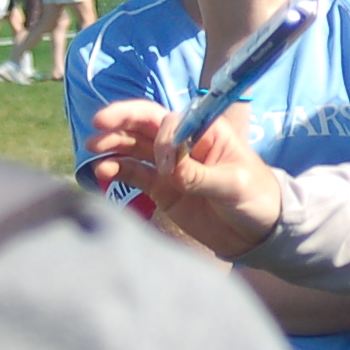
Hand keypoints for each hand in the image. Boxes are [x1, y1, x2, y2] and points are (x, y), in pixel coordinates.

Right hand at [85, 99, 282, 257]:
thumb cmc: (255, 197)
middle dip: (122, 120)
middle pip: (147, 123)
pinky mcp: (162, 187)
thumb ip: (201, 177)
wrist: (257, 230)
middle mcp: (184, 143)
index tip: (167, 168)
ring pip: (135, 146)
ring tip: (93, 147)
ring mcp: (170, 165)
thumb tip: (170, 170)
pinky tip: (102, 173)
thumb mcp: (234, 185)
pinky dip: (116, 170)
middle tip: (98, 122)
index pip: (174, 121)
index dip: (162, 137)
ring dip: (114, 143)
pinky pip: (134, 173)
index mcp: (206, 131)